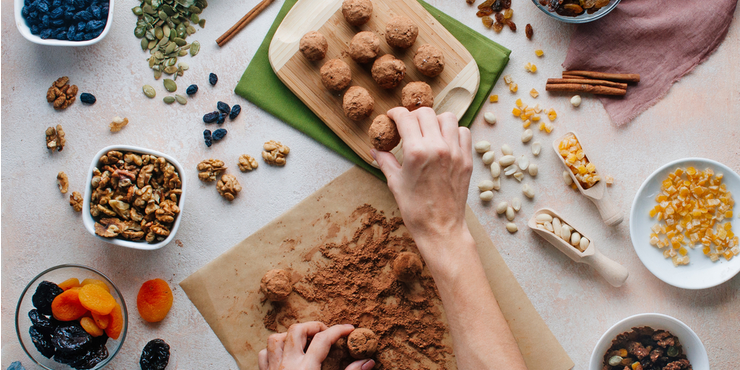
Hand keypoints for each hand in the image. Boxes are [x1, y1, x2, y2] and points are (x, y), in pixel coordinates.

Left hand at [258, 322, 374, 369]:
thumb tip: (367, 362)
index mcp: (306, 369)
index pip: (324, 339)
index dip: (339, 330)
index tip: (349, 329)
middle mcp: (287, 366)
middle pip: (296, 330)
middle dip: (313, 326)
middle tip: (326, 332)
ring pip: (275, 339)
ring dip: (290, 336)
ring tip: (304, 341)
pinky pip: (264, 355)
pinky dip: (274, 350)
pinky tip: (285, 356)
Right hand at [373, 107, 472, 246]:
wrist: (440, 228)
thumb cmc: (415, 209)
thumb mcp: (395, 183)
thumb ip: (385, 161)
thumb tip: (375, 150)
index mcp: (416, 152)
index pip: (405, 118)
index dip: (395, 114)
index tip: (392, 117)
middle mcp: (437, 147)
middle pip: (425, 113)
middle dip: (413, 115)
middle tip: (408, 124)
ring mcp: (455, 152)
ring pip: (447, 118)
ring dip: (435, 120)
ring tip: (428, 130)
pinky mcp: (466, 160)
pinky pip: (463, 133)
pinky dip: (454, 131)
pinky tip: (445, 140)